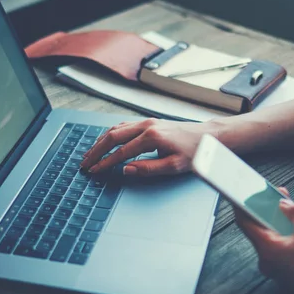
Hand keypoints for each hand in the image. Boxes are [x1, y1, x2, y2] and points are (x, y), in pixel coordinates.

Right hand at [80, 119, 217, 176]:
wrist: (208, 136)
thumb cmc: (194, 152)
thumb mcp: (173, 166)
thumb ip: (148, 169)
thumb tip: (126, 169)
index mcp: (151, 137)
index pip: (121, 152)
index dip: (105, 163)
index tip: (94, 171)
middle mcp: (146, 126)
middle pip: (112, 137)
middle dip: (96, 151)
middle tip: (85, 163)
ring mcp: (146, 122)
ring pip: (115, 129)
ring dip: (100, 142)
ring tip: (89, 154)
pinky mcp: (147, 122)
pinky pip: (122, 126)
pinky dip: (109, 135)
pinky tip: (104, 142)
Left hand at [236, 187, 293, 293]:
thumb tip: (284, 204)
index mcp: (267, 250)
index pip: (245, 222)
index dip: (244, 205)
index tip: (243, 192)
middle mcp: (269, 260)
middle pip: (264, 228)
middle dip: (274, 210)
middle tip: (281, 195)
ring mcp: (280, 266)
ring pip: (281, 235)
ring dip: (291, 220)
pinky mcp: (292, 269)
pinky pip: (291, 245)